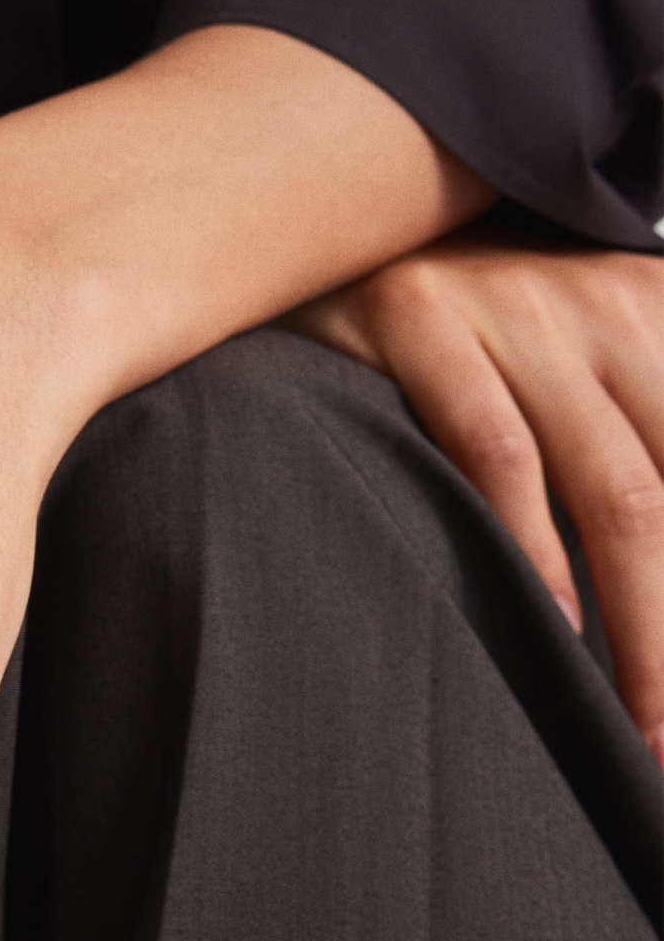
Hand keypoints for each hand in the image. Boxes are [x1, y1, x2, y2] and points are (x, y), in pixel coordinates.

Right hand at [278, 227, 663, 768]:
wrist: (312, 216)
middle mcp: (608, 304)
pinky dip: (531, 547)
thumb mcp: (558, 352)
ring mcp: (518, 310)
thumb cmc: (443, 320)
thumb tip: (634, 561)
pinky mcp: (421, 322)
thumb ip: (614, 440)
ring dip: (640, 629)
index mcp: (657, 309)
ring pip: (615, 491)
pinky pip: (495, 452)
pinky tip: (552, 625)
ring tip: (638, 724)